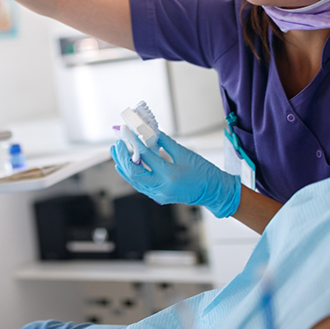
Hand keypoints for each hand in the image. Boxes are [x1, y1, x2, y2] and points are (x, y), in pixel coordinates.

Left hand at [110, 131, 241, 217]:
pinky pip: (140, 186)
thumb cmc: (204, 172)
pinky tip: (124, 166)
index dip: (135, 144)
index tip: (129, 133)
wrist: (214, 192)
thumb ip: (165, 142)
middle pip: (134, 173)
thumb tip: (150, 132)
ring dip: (123, 166)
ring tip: (115, 152)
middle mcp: (162, 188)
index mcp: (170, 175)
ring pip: (135, 181)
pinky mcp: (159, 196)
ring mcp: (160, 195)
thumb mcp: (185, 153)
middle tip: (118, 143)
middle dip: (123, 157)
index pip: (146, 158)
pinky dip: (131, 175)